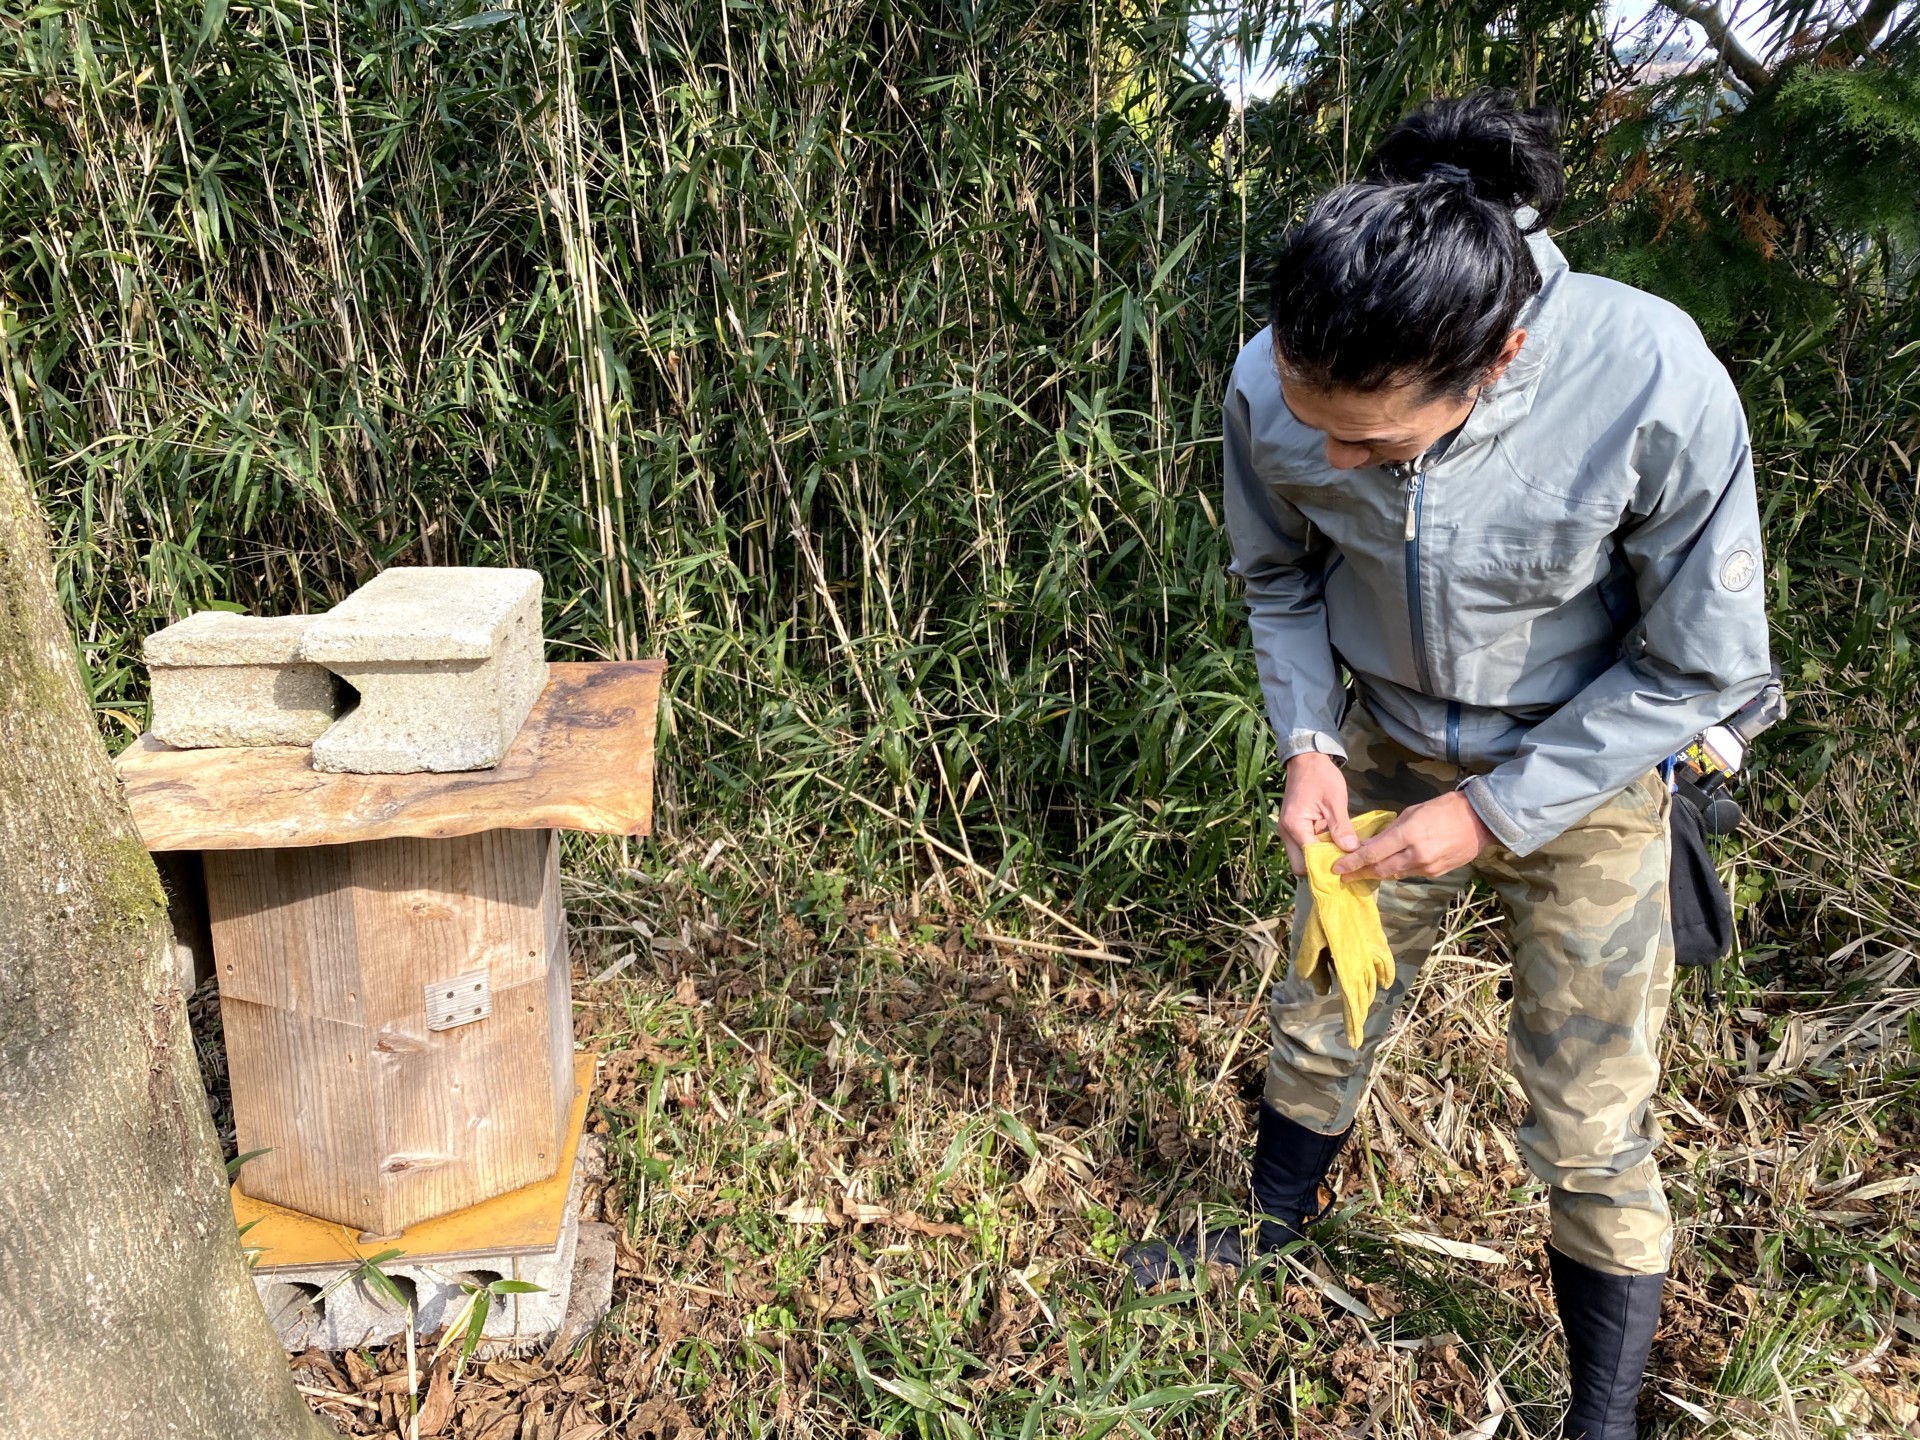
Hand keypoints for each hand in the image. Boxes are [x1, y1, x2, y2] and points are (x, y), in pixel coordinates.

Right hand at [1278, 752, 1355, 874]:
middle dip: (1319, 869)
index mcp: (1295, 826)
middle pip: (1299, 865)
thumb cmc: (1320, 776)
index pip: (1308, 859)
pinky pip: (1305, 847)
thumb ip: (1342, 827)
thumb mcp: (1335, 801)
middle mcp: (1286, 833)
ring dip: (1319, 860)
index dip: (1327, 866)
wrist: (1307, 759)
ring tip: (1341, 858)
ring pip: (1301, 858)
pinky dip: (1318, 851)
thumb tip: (1352, 850)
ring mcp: (1288, 832)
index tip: (1347, 868)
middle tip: (1343, 866)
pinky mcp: (1294, 829)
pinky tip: (1335, 847)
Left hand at [1331, 792, 1493, 880]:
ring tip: (1362, 871)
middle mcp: (1416, 855)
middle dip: (1359, 873)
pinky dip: (1397, 870)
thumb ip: (1390, 831)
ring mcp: (1427, 867)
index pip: (1373, 854)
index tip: (1337, 868)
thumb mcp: (1412, 813)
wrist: (1479, 821)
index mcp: (1408, 835)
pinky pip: (1410, 873)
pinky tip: (1389, 866)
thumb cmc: (1444, 808)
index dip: (1352, 863)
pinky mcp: (1436, 874)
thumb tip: (1371, 844)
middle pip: (1380, 869)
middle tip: (1344, 876)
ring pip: (1394, 873)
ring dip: (1377, 872)